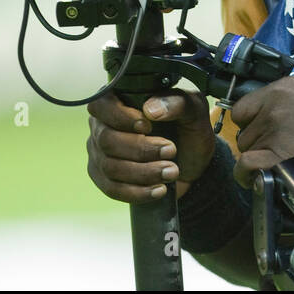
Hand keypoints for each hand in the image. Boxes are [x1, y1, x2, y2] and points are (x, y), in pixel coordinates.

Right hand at [87, 89, 215, 202]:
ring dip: (143, 172)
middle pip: (106, 140)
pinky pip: (112, 189)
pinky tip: (159, 189)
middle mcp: (102, 126)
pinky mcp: (104, 178)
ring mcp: (99, 153)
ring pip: (110, 167)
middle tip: (171, 150)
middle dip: (141, 149)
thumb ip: (176, 103)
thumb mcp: (193, 110)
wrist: (193, 161)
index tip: (148, 126)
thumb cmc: (188, 128)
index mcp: (117, 101)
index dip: (120, 117)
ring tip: (172, 171)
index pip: (101, 106)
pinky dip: (137, 192)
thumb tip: (151, 109)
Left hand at [229, 77, 293, 186]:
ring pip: (248, 152)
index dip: (250, 126)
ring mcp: (275, 132)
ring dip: (261, 161)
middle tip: (282, 152)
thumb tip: (280, 120)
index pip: (242, 111)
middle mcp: (271, 109)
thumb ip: (289, 102)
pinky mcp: (283, 156)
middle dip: (259, 145)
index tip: (262, 134)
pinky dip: (250, 176)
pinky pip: (249, 168)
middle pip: (245, 135)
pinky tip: (262, 180)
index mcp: (278, 90)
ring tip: (283, 166)